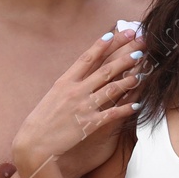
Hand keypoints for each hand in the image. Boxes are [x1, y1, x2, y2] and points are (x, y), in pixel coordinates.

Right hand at [12, 29, 145, 177]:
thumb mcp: (53, 96)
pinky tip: (137, 104)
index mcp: (65, 82)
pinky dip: (126, 108)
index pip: (86, 58)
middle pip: (105, 70)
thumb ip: (69, 85)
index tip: (114, 32)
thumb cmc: (42, 120)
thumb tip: (82, 74)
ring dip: (130, 79)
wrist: (34, 144)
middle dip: (124, 56)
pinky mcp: (89, 124)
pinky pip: (112, 114)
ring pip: (112, 89)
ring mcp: (83, 107)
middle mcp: (75, 91)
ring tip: (144, 71)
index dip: (101, 45)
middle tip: (139, 45)